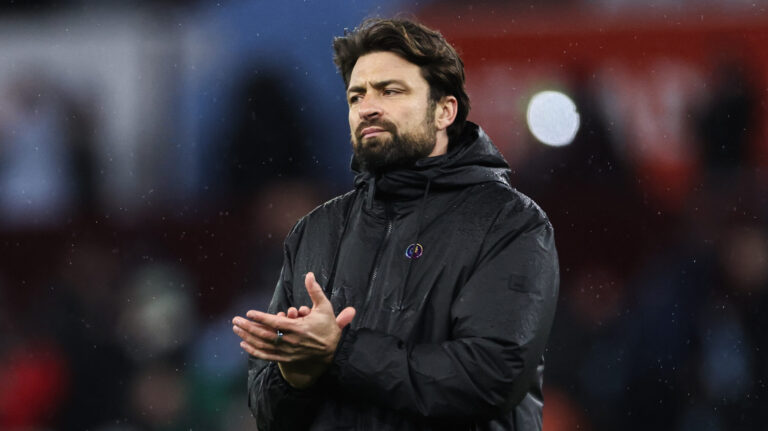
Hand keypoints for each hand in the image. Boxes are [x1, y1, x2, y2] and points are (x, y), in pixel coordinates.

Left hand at [233, 272, 355, 387]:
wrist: (332, 349)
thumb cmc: (327, 326)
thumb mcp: (324, 307)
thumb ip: (315, 291)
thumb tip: (310, 274)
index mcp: (299, 328)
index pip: (276, 323)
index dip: (261, 318)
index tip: (249, 312)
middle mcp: (291, 341)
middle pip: (265, 335)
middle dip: (249, 328)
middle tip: (236, 320)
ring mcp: (288, 351)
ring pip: (264, 346)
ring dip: (248, 338)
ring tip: (236, 329)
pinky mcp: (286, 358)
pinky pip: (267, 356)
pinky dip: (254, 351)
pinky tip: (243, 345)